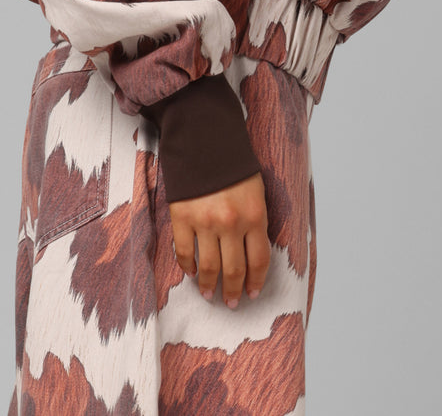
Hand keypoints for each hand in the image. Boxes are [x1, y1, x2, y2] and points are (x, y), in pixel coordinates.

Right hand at [168, 171, 269, 307]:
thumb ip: (256, 220)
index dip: (256, 281)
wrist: (204, 137)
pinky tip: (192, 273)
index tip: (253, 294)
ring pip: (209, 267)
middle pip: (234, 270)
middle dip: (233, 291)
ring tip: (210, 295)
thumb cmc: (233, 164)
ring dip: (210, 286)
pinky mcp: (182, 216)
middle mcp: (231, 222)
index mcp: (255, 215)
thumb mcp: (256, 190)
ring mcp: (205, 221)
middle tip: (231, 303)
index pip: (259, 260)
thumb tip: (253, 252)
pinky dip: (188, 266)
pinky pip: (185, 251)